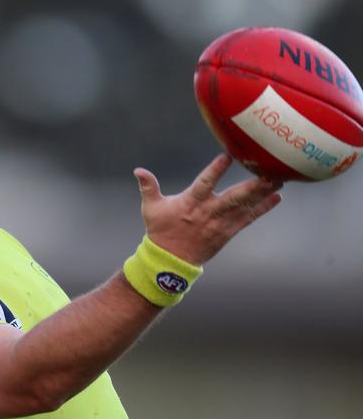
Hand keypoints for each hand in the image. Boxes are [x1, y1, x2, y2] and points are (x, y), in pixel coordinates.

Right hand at [134, 153, 282, 264]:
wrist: (169, 263)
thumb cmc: (161, 232)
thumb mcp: (151, 208)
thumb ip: (148, 187)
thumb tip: (138, 170)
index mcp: (190, 204)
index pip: (204, 184)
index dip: (215, 171)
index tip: (227, 156)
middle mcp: (208, 213)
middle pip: (233, 198)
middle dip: (252, 187)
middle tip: (268, 173)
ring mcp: (220, 224)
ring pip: (245, 208)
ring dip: (263, 195)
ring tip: (279, 180)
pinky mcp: (227, 233)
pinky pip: (248, 219)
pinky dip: (262, 209)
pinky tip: (276, 198)